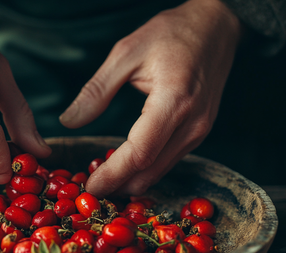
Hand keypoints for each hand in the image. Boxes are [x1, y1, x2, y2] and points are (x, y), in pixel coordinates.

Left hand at [59, 0, 242, 196]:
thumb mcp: (126, 52)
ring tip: (103, 181)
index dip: (112, 174)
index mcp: (174, 100)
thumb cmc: (172, 34)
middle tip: (90, 190)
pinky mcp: (200, 133)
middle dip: (118, 185)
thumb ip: (97, 90)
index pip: (140, 152)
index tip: (90, 186)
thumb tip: (69, 120)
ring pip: (161, 171)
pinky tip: (125, 168)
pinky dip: (145, 170)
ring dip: (131, 181)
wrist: (216, 28)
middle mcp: (192, 123)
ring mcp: (200, 131)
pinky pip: (169, 161)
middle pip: (150, 170)